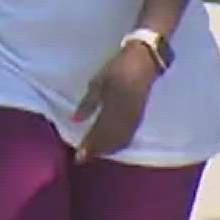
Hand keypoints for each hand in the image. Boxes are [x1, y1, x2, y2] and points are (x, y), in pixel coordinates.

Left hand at [72, 46, 159, 162]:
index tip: (78, 156)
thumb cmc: (117, 69)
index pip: (99, 131)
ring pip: (121, 140)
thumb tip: (75, 120)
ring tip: (94, 154)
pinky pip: (129, 135)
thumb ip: (88, 103)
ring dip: (107, 149)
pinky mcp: (139, 116)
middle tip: (82, 158)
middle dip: (96, 150)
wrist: (144, 61)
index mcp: (113, 106)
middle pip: (110, 139)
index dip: (89, 145)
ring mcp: (135, 117)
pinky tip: (111, 147)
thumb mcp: (97, 83)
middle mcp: (125, 116)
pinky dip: (118, 144)